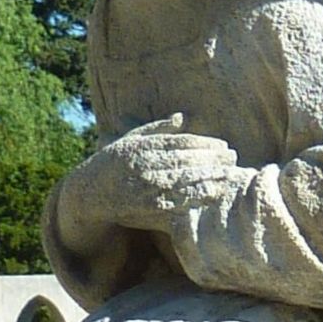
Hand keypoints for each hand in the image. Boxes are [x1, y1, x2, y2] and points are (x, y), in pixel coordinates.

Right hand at [59, 119, 238, 236]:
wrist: (89, 192)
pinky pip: (177, 200)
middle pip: (186, 159)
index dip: (205, 144)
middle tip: (233, 158)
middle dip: (212, 159)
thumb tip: (181, 116)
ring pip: (184, 179)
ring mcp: (146, 184)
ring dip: (209, 177)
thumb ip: (156, 129)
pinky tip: (213, 193)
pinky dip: (197, 196)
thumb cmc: (113, 163)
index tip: (224, 145)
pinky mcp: (147, 205)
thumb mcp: (130, 140)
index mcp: (143, 146)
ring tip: (228, 174)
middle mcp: (144, 163)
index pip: (180, 142)